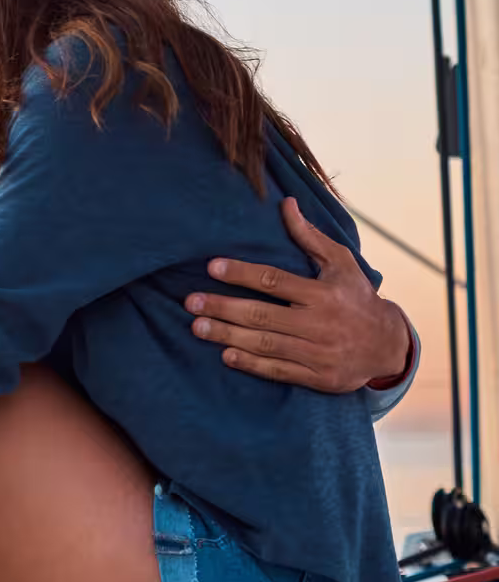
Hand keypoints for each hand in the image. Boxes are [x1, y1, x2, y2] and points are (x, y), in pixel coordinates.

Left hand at [185, 197, 411, 391]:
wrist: (389, 345)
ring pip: (266, 344)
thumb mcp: (341, 264)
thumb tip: (286, 204)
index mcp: (323, 294)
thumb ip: (310, 237)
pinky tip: (226, 355)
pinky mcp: (319, 377)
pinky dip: (251, 364)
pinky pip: (279, 371)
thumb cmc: (357, 297)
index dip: (242, 274)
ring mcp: (319, 353)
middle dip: (224, 309)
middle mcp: (320, 324)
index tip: (212, 267)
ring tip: (197, 327)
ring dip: (228, 336)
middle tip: (191, 302)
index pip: (275, 281)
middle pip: (263, 315)